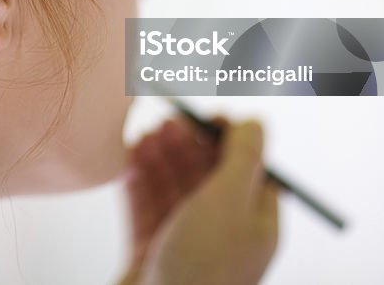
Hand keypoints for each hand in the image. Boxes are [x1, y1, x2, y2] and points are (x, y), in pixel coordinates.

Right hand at [118, 117, 279, 284]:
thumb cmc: (202, 268)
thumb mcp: (230, 200)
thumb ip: (242, 155)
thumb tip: (256, 119)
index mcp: (256, 224)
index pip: (250, 169)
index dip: (230, 139)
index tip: (208, 115)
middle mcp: (223, 234)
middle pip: (207, 175)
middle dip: (189, 144)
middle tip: (168, 121)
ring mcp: (185, 245)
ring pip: (173, 188)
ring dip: (160, 159)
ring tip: (144, 137)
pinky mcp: (151, 253)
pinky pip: (145, 208)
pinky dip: (137, 182)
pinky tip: (128, 161)